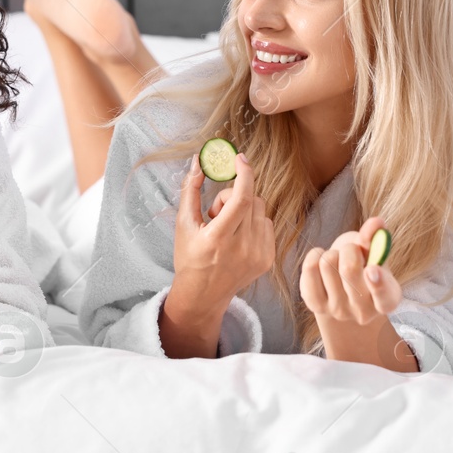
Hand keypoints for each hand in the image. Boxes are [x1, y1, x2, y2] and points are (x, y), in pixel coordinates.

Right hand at [172, 151, 275, 309]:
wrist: (203, 294)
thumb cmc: (190, 257)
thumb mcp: (184, 224)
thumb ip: (190, 190)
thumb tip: (198, 162)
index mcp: (218, 239)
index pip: (241, 199)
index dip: (244, 175)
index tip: (240, 159)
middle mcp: (242, 248)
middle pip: (251, 200)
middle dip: (233, 196)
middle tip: (216, 212)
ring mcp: (258, 255)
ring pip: (261, 210)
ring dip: (244, 210)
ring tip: (227, 228)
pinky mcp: (268, 260)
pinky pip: (267, 224)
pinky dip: (254, 223)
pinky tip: (238, 238)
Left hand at [301, 215, 402, 329]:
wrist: (344, 289)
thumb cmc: (365, 266)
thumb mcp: (374, 254)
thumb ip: (375, 239)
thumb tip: (377, 222)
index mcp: (388, 299)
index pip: (385, 296)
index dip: (378, 283)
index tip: (372, 269)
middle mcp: (363, 312)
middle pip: (349, 269)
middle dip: (349, 249)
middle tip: (351, 250)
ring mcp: (338, 311)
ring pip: (327, 265)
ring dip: (332, 253)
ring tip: (338, 259)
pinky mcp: (316, 306)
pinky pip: (309, 271)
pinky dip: (314, 256)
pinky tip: (321, 260)